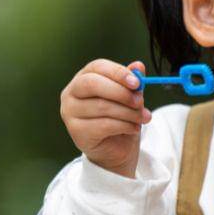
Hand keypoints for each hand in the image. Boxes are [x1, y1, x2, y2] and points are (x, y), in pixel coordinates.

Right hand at [59, 58, 150, 177]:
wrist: (115, 148)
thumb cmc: (119, 117)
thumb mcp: (128, 97)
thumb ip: (132, 82)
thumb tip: (138, 66)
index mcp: (83, 78)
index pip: (97, 67)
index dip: (118, 72)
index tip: (137, 82)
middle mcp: (71, 93)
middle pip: (92, 84)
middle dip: (120, 92)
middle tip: (140, 101)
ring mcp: (70, 113)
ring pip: (102, 106)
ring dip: (128, 112)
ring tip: (143, 117)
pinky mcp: (77, 131)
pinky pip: (104, 125)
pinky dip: (124, 125)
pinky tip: (134, 128)